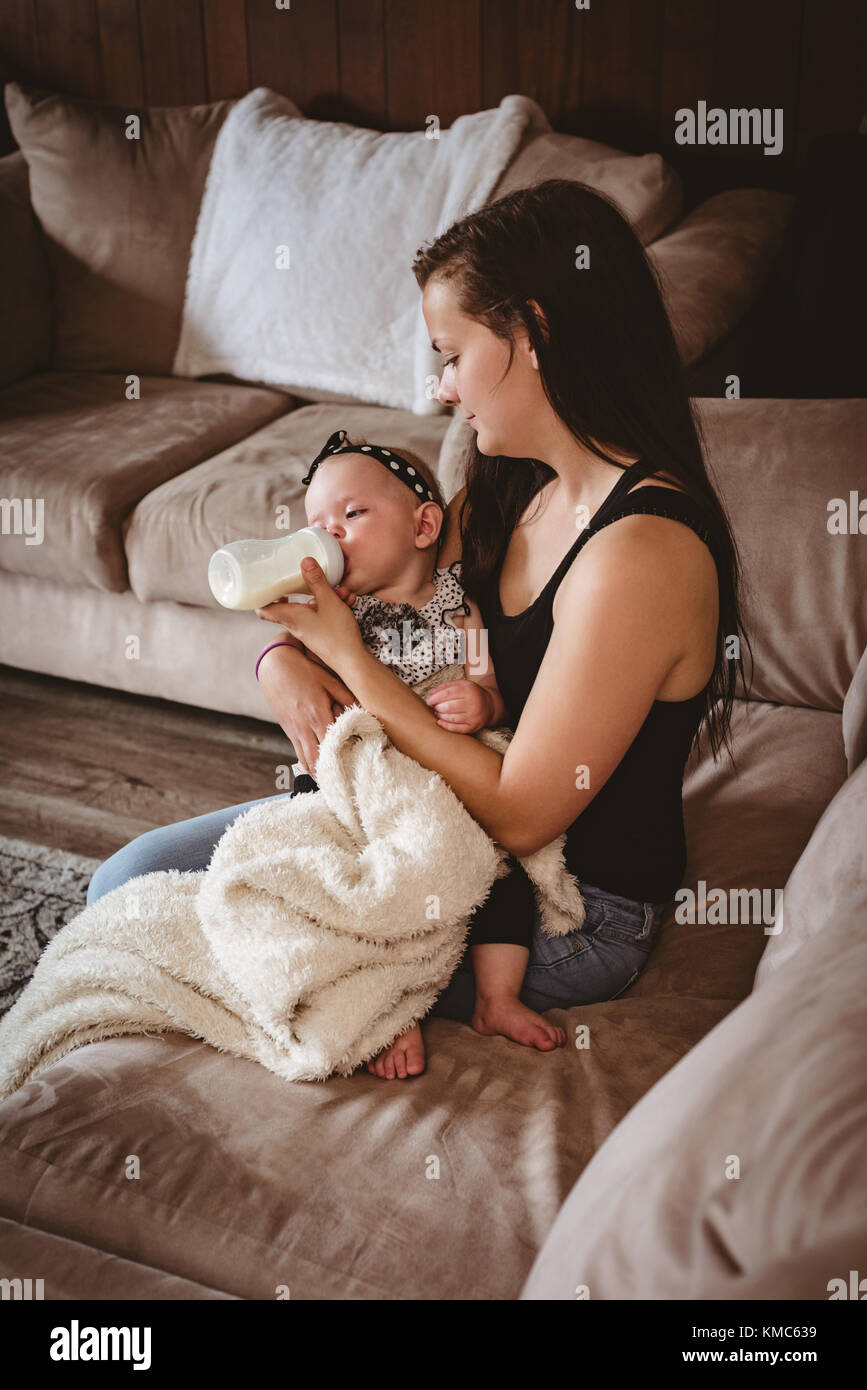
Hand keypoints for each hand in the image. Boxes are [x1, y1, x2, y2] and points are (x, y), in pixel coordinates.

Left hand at [255, 558, 365, 675]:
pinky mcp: (322, 634)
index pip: (263, 609)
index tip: (266, 583)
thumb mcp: (328, 601)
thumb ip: (316, 581)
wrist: (353, 661)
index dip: (261, 596)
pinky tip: (348, 600)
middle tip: (300, 578)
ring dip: (324, 596)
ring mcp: (309, 630)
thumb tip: (304, 561)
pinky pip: (322, 615)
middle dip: (298, 589)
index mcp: (291, 617)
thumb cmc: (338, 635)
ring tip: (341, 590)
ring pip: (310, 608)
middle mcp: (297, 624)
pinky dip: (333, 606)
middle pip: (288, 606)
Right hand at [255, 642, 356, 775]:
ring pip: (305, 761)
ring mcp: (294, 730)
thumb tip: (365, 711)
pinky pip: (298, 753)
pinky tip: (316, 770)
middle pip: (317, 759)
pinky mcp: (289, 730)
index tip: (353, 768)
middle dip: (329, 773)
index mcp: (317, 714)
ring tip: (331, 783)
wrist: (275, 665)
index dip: (341, 759)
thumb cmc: (305, 671)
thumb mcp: (329, 680)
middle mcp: (304, 726)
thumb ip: (347, 698)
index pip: (331, 745)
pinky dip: (307, 764)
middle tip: (343, 783)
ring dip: (317, 773)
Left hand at [424, 680, 492, 733]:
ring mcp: (473, 716)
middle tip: (434, 707)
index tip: (429, 701)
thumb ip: (446, 686)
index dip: (436, 698)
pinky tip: (440, 722)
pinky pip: (456, 728)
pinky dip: (446, 726)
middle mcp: (473, 703)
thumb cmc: (472, 694)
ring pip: (452, 718)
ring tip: (438, 713)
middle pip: (449, 707)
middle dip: (438, 707)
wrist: (489, 705)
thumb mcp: (462, 685)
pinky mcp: (472, 727)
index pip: (448, 694)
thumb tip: (432, 694)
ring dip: (441, 716)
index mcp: (469, 690)